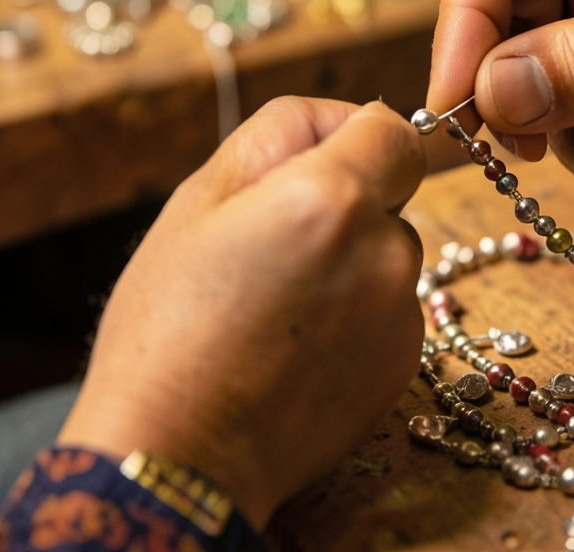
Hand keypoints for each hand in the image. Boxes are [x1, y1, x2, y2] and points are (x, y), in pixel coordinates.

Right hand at [58, 98, 426, 527]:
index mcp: (331, 200)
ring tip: (277, 306)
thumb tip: (340, 119)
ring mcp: (401, 316)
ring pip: (389, 256)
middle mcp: (384, 254)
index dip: (357, 138)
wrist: (179, 455)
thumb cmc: (168, 326)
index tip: (318, 164)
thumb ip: (279, 137)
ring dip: (351, 262)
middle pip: (389, 197)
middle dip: (345, 205)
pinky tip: (296, 346)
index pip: (396, 131)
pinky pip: (390, 311)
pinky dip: (356, 315)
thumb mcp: (197, 202)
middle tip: (271, 247)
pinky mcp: (404, 366)